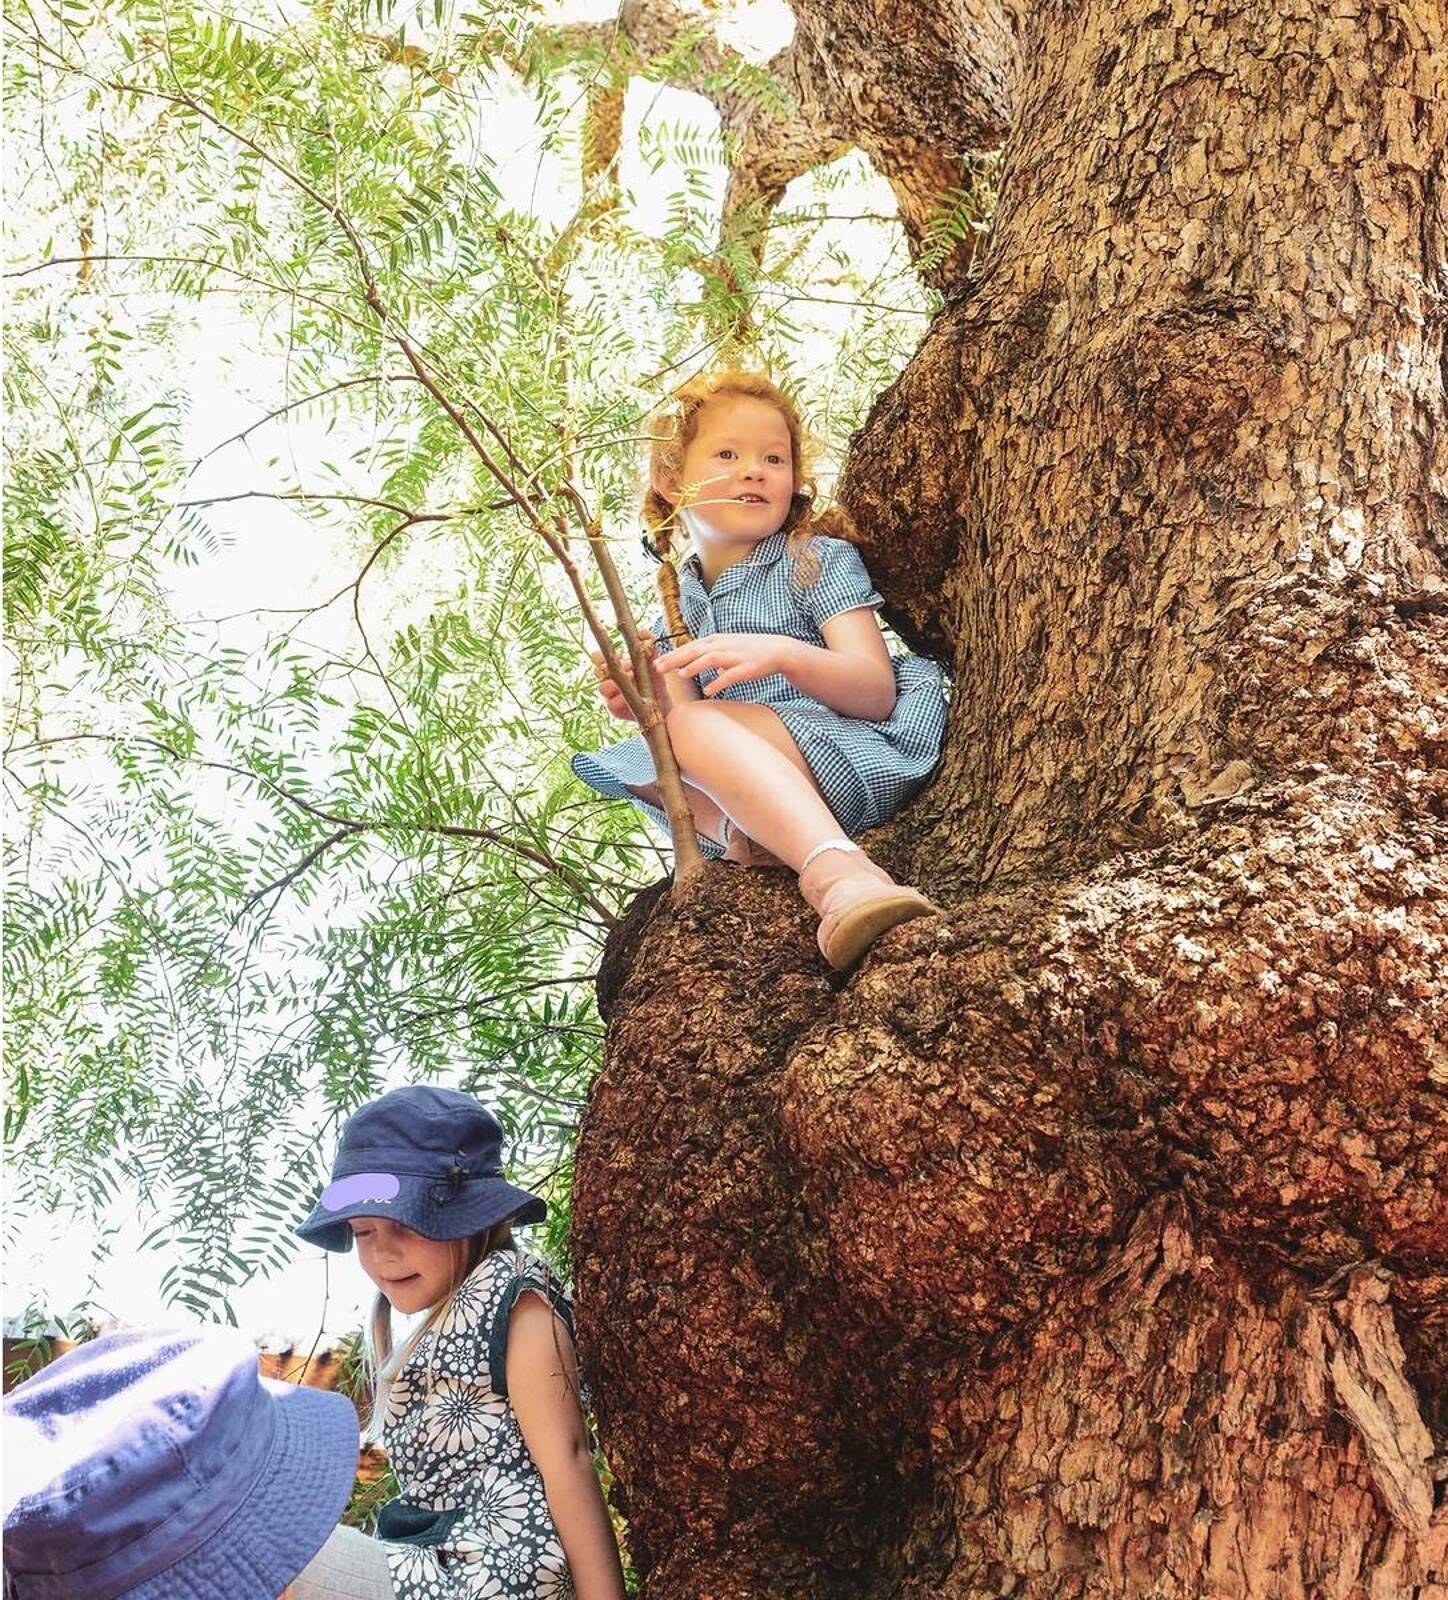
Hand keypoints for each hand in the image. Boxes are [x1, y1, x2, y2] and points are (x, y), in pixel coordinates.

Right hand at [591, 631, 659, 721]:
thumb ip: (649, 647)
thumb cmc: (654, 681)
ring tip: (632, 680)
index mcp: (613, 666)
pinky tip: (632, 698)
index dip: (601, 655)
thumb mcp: (653, 663)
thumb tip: (644, 632)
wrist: (663, 704)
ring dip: (617, 683)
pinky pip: (612, 705)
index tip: (618, 654)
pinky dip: (622, 700)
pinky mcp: (614, 710)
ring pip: (603, 688)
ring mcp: (609, 696)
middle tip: (627, 667)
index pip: (597, 658)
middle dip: (610, 668)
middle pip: (597, 672)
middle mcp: (608, 680)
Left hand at [657, 632, 792, 696]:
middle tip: (658, 668)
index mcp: (715, 640)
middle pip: (695, 650)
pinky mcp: (747, 668)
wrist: (777, 650)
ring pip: (711, 658)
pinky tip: (708, 690)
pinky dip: (719, 682)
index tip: (654, 663)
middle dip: (676, 659)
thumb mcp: (724, 647)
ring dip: (695, 666)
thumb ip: (705, 654)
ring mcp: (735, 656)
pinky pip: (731, 675)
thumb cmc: (747, 650)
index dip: (671, 654)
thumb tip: (686, 664)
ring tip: (681, 674)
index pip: (689, 646)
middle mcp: (723, 645)